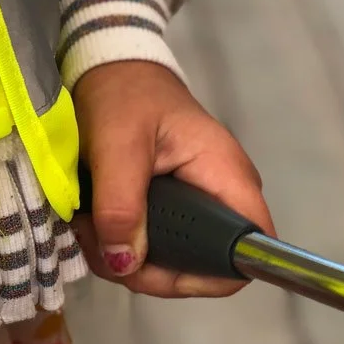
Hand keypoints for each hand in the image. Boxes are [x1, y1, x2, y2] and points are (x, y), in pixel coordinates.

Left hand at [70, 60, 275, 296]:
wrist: (113, 68)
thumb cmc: (125, 95)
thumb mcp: (117, 145)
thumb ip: (121, 205)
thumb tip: (125, 263)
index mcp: (227, 178)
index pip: (250, 250)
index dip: (210, 275)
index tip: (157, 271)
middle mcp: (225, 199)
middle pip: (207, 269)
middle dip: (151, 273)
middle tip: (103, 247)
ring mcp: (203, 209)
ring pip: (179, 267)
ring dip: (130, 263)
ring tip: (93, 230)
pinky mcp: (181, 213)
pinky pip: (163, 252)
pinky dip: (128, 250)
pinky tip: (102, 229)